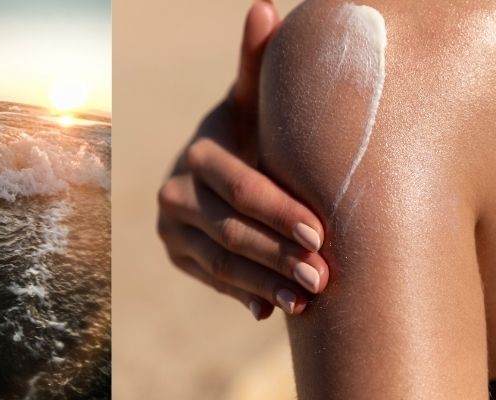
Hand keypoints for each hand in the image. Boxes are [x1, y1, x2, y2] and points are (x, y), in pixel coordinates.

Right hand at [155, 0, 328, 319]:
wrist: (228, 162)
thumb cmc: (259, 128)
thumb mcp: (257, 101)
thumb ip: (257, 62)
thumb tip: (263, 6)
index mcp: (197, 153)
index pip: (238, 188)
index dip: (279, 211)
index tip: (321, 233)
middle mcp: (174, 192)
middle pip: (231, 231)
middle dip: (279, 255)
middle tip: (324, 277)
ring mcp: (171, 228)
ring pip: (221, 261)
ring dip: (266, 282)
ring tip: (310, 299)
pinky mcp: (177, 255)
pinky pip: (213, 281)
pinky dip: (246, 295)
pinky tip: (278, 310)